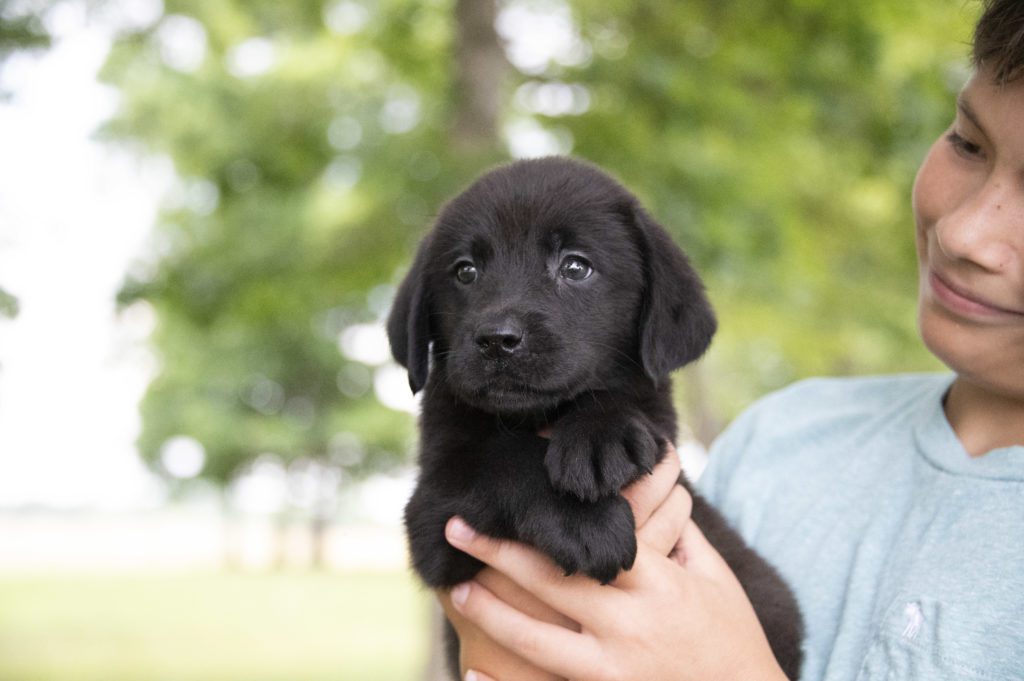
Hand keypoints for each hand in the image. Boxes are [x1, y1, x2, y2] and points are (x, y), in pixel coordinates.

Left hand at [444, 453, 787, 680]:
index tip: (524, 486)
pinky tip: (474, 673)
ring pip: (539, 637)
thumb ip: (680, 535)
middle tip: (458, 526)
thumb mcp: (714, 578)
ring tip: (457, 586)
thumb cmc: (732, 636)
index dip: (556, 512)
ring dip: (492, 611)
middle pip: (554, 580)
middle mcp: (631, 624)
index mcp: (658, 585)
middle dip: (501, 551)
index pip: (598, 537)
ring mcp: (615, 667)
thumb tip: (655, 488)